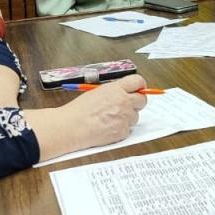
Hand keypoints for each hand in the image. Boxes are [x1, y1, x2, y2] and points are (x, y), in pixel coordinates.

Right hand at [24, 74, 147, 159]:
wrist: (71, 127)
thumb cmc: (80, 110)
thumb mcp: (98, 92)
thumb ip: (115, 91)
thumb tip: (127, 92)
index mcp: (116, 89)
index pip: (138, 82)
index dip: (140, 86)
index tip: (139, 90)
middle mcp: (123, 101)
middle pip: (143, 100)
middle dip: (136, 103)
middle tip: (127, 106)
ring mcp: (124, 117)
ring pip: (135, 117)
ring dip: (127, 118)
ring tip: (110, 119)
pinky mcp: (122, 132)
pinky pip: (128, 130)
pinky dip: (120, 129)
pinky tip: (108, 127)